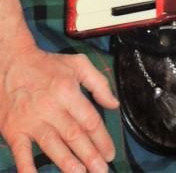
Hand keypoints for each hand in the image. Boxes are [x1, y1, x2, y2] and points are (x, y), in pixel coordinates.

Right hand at [0, 41, 118, 172]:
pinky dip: (27, 168)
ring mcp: (32, 121)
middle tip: (102, 170)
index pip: (90, 120)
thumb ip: (99, 83)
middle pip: (74, 135)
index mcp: (68, 91)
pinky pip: (21, 152)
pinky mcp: (14, 130)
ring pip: (53, 145)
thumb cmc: (47, 65)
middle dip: (90, 155)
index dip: (102, 139)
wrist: (11, 63)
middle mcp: (51, 107)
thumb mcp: (78, 63)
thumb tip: (114, 104)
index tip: (110, 153)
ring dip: (67, 163)